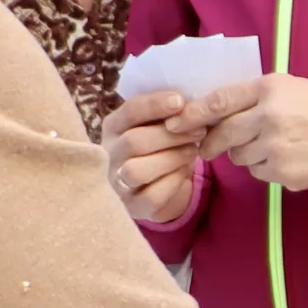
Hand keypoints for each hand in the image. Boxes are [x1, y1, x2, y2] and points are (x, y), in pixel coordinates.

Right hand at [100, 88, 208, 225]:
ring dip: (171, 158)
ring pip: (137, 170)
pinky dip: (173, 181)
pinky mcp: (131, 206)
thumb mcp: (158, 125)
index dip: (155, 105)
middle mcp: (107, 154)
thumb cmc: (159, 146)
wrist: (157, 184)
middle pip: (134, 142)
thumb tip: (191, 102)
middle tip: (199, 131)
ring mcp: (115, 182)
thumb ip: (167, 113)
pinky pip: (152, 195)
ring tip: (192, 151)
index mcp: (113, 126)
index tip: (181, 101)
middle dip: (171, 135)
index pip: (129, 111)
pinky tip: (184, 172)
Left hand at [199, 73, 307, 189]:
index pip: (219, 102)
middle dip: (210, 143)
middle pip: (222, 134)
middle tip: (206, 147)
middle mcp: (269, 117)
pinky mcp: (284, 171)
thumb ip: (248, 96)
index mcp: (269, 90)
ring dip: (243, 153)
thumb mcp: (284, 87)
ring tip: (267, 145)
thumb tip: (208, 112)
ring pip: (239, 157)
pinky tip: (283, 157)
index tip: (176, 123)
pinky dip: (264, 166)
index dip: (193, 114)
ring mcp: (277, 147)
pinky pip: (258, 172)